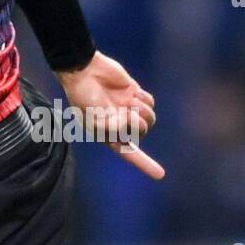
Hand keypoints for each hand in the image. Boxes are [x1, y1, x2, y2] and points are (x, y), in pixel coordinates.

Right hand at [57, 51, 164, 179]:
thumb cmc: (83, 97)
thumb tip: (132, 123)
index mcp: (108, 133)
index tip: (160, 175)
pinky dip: (144, 99)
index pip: (128, 151)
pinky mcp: (133, 93)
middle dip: (136, 125)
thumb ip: (113, 129)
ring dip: (142, 112)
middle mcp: (120, 122)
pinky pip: (150, 102)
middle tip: (124, 113)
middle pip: (141, 132)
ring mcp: (128, 107)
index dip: (144, 163)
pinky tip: (133, 93)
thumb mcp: (93, 120)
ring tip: (131, 103)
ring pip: (149, 118)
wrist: (85, 70)